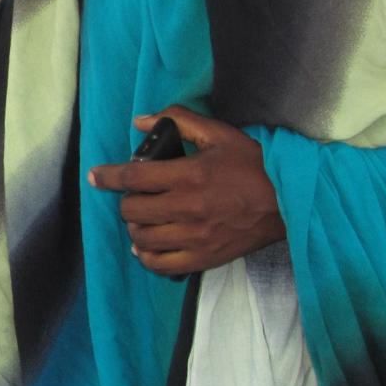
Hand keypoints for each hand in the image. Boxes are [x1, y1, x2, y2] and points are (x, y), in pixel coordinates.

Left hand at [87, 105, 284, 275]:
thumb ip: (179, 121)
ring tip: (143, 218)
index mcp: (189, 175)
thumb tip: (141, 121)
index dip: (108, 176)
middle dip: (127, 200)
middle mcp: (187, 208)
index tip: (96, 176)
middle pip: (133, 210)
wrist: (288, 201)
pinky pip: (161, 264)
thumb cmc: (253, 164)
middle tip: (135, 195)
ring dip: (135, 226)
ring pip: (142, 238)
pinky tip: (148, 245)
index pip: (133, 177)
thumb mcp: (219, 134)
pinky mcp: (204, 257)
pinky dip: (147, 255)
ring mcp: (195, 237)